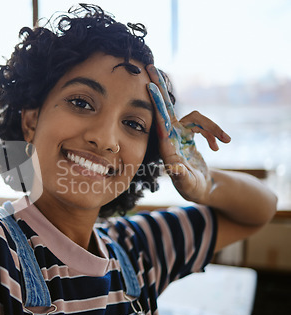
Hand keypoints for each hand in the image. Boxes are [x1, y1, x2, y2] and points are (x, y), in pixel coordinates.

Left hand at [146, 64, 230, 202]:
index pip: (160, 121)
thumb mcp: (188, 185)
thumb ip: (181, 176)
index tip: (149, 87)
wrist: (201, 189)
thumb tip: (174, 168)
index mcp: (167, 147)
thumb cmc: (192, 189)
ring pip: (196, 118)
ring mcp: (180, 134)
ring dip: (212, 127)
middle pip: (165, 108)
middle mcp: (171, 137)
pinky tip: (218, 146)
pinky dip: (214, 133)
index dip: (156, 104)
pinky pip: (203, 125)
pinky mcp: (190, 134)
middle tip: (150, 67)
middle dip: (159, 89)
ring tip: (225, 141)